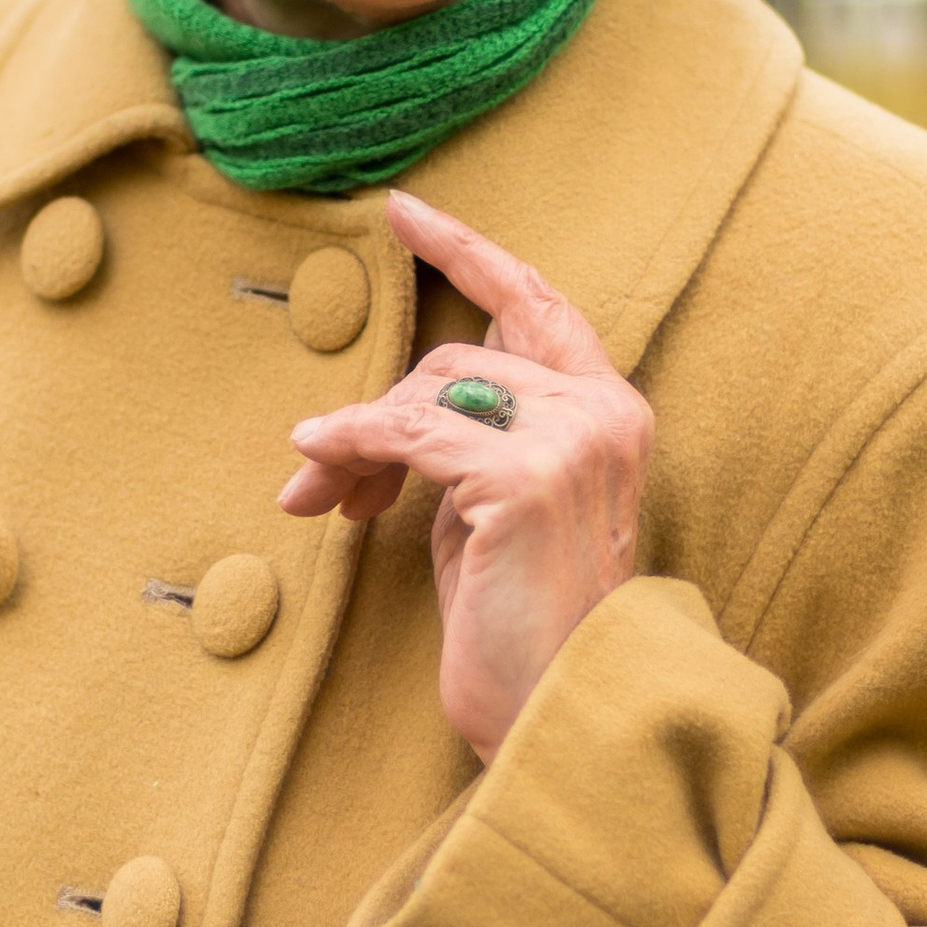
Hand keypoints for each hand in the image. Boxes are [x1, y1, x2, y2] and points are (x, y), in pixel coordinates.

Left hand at [279, 188, 653, 760]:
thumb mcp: (497, 511)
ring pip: (424, 395)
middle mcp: (603, 412)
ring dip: (355, 445)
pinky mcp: (521, 477)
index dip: (468, 253)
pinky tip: (314, 464)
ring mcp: (569, 439)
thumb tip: (393, 409)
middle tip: (322, 482)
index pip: (537, 304)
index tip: (405, 213)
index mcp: (612, 413)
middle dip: (378, 412)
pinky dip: (348, 446)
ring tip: (319, 501)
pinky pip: (405, 435)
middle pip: (455, 360)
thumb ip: (473, 442)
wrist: (560, 713)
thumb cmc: (522, 626)